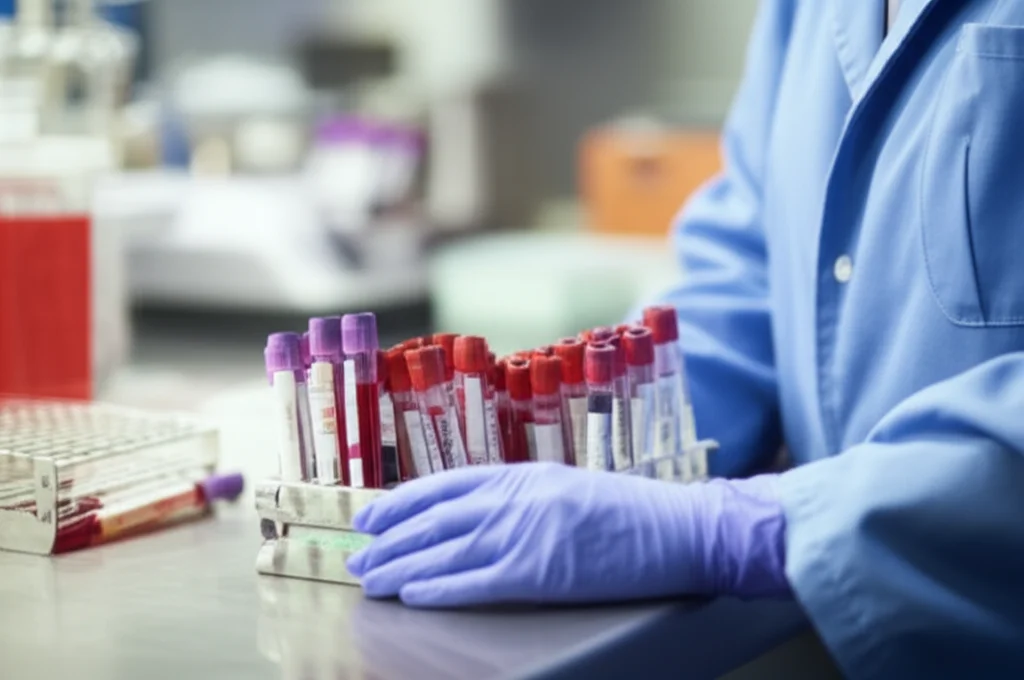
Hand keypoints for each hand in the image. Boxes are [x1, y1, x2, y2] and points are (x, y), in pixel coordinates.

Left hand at [346, 463, 788, 607]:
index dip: (403, 500)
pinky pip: (478, 581)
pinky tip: (411, 594)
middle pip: (438, 518)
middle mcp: (517, 498)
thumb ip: (521, 496)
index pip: (447, 484)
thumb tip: (475, 513)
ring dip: (402, 564)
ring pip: (447, 549)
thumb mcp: (568, 487)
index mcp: (524, 474)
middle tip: (358, 554)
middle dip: (391, 537)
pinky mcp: (542, 571)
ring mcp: (528, 532)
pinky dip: (439, 587)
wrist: (681, 528)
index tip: (372, 515)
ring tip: (370, 577)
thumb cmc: (631, 511)